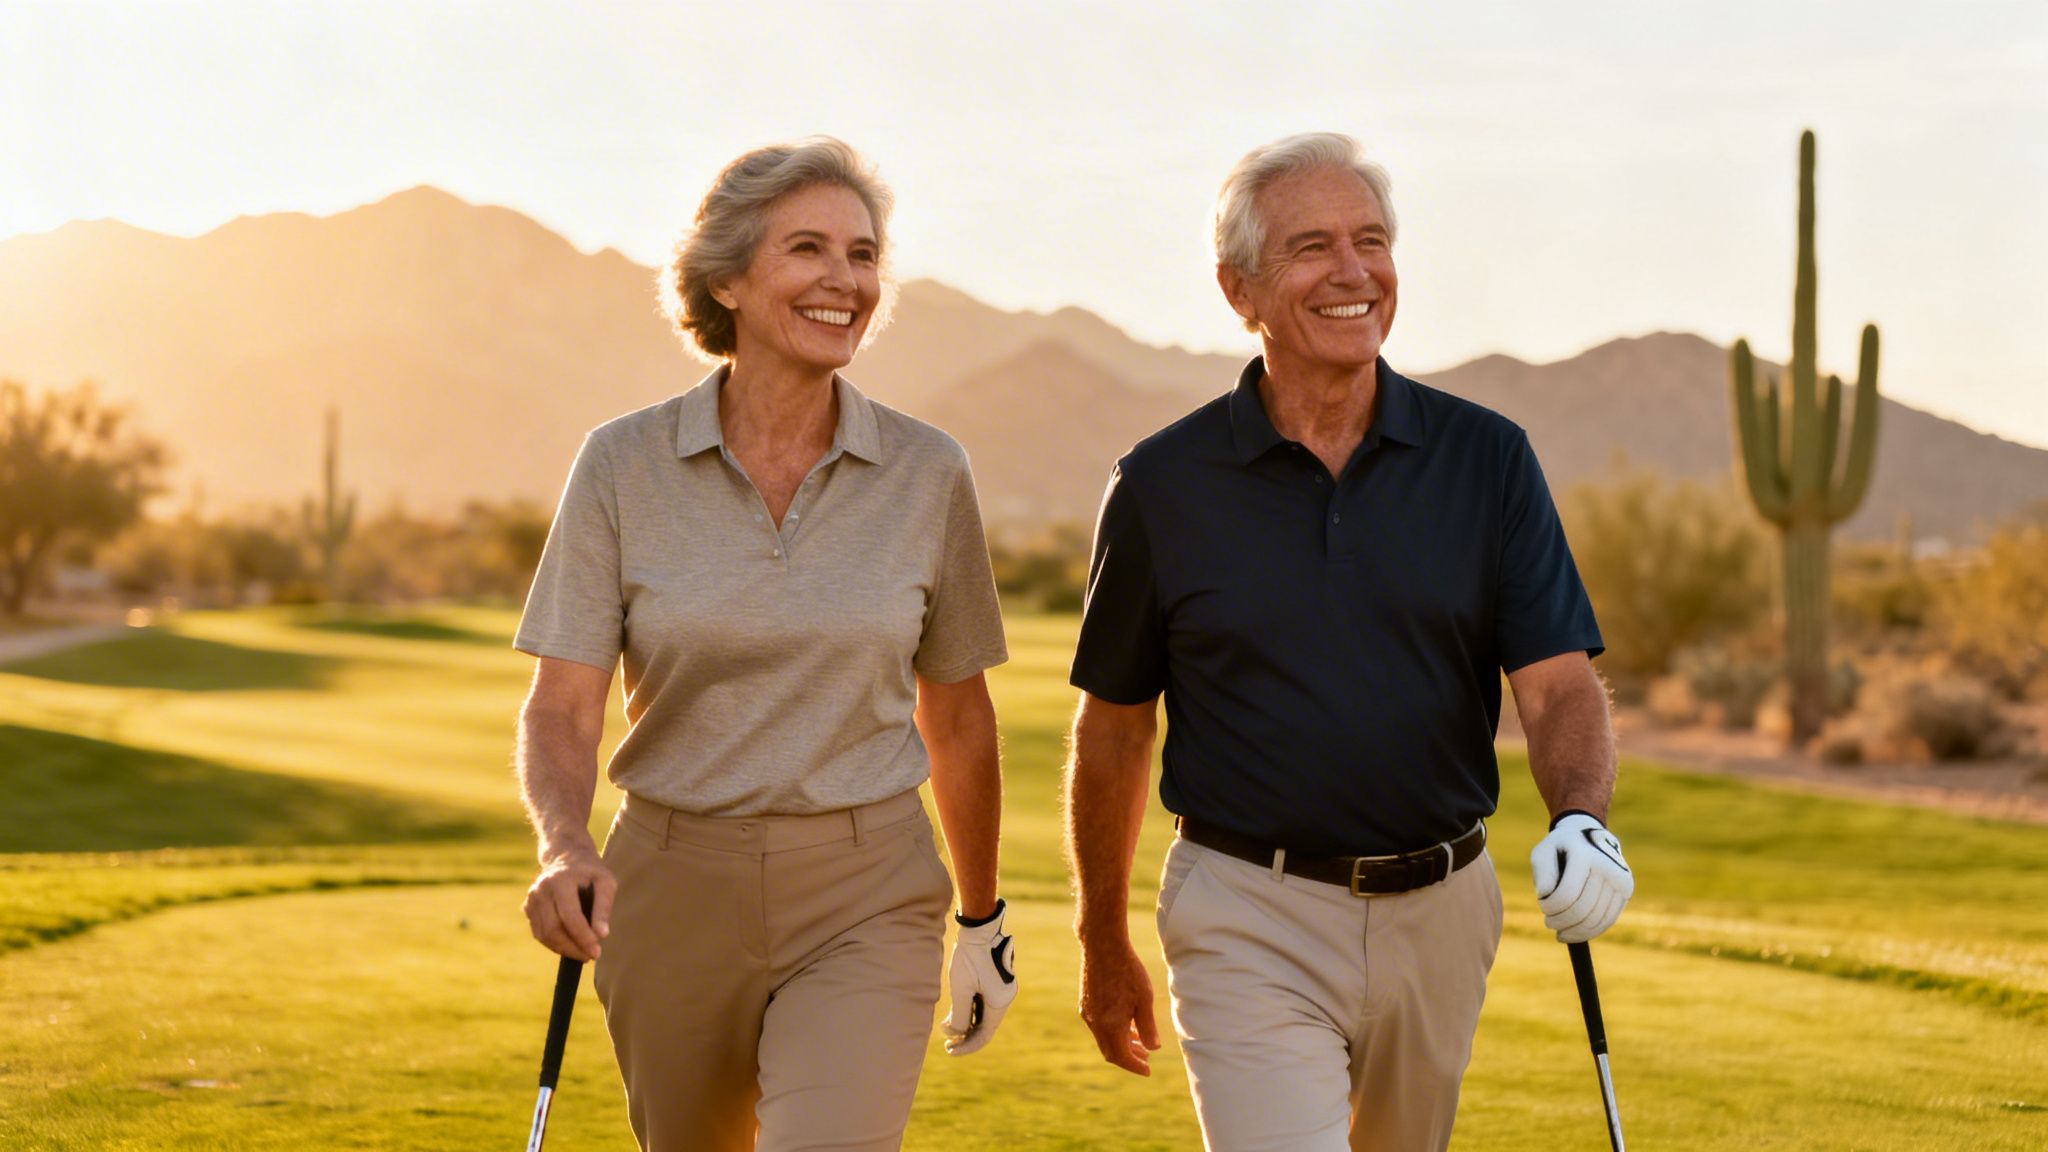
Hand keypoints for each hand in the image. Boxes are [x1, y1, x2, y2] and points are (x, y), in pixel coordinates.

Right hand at [523, 846, 615, 961]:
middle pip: (553, 929)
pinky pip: (539, 933)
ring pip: (544, 935)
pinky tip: (570, 943)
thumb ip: (604, 908)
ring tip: (583, 952)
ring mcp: (531, 899)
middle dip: (573, 948)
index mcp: (560, 880)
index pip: (570, 916)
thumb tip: (601, 935)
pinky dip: (555, 943)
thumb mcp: (606, 882)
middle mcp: (540, 889)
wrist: (566, 857)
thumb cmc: (590, 872)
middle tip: (591, 956)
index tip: (596, 953)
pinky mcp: (527, 908)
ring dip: (564, 949)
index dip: (583, 937)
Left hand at [941, 899, 1016, 1054]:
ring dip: (967, 1024)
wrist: (980, 928)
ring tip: (947, 1027)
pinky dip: (970, 1011)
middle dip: (965, 1036)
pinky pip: (984, 1004)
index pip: (984, 1035)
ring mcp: (1002, 989)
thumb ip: (958, 1015)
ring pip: (984, 1016)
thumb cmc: (970, 958)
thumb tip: (953, 1033)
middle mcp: (1005, 998)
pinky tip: (955, 1012)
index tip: (949, 1050)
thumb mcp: (961, 988)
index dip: (966, 1046)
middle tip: (947, 1042)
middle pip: (985, 1027)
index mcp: (1000, 1003)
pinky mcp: (996, 981)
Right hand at [1077, 933, 1160, 1075]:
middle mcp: (1095, 1023)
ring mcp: (1088, 1014)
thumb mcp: (1145, 998)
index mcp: (1111, 1025)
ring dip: (1121, 1044)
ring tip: (1139, 1041)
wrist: (1102, 946)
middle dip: (1129, 1058)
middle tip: (1146, 1058)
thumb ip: (1148, 1026)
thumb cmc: (1128, 970)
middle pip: (1110, 1052)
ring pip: (1104, 1039)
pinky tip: (1126, 1022)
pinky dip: (1113, 1031)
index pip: (1122, 1057)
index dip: (1136, 1067)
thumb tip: (1153, 1048)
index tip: (1148, 1071)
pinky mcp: (1085, 1003)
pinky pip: (1099, 1027)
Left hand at [1530, 813, 1632, 943]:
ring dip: (1575, 931)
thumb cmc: (1560, 848)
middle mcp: (1607, 867)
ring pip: (1596, 920)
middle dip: (1560, 922)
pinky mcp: (1626, 891)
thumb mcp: (1542, 852)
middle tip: (1549, 923)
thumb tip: (1546, 895)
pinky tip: (1574, 933)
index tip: (1542, 905)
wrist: (1590, 835)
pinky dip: (1590, 931)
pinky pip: (1608, 920)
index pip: (1566, 895)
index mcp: (1584, 856)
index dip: (1550, 908)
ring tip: (1560, 931)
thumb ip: (1542, 873)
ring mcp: (1620, 879)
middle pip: (1581, 910)